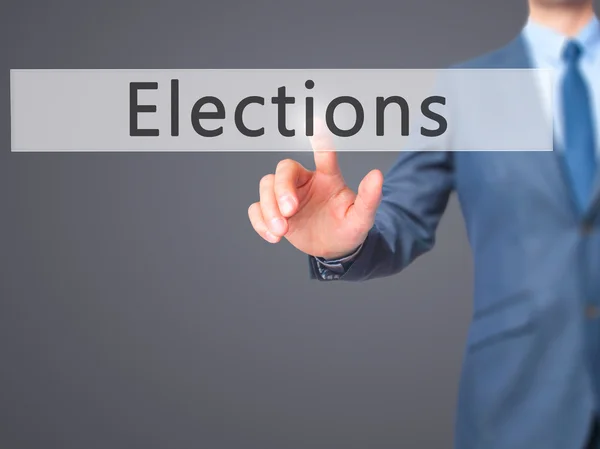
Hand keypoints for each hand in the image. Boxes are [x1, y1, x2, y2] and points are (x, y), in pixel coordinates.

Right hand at [248, 122, 382, 258]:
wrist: (334, 250)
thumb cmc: (348, 228)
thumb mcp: (362, 218)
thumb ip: (369, 198)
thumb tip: (377, 175)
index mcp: (327, 178)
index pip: (323, 154)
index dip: (320, 138)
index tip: (317, 122)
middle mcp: (304, 182)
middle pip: (284, 170)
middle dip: (282, 190)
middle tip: (289, 212)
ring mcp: (286, 196)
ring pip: (266, 186)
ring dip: (269, 209)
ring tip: (281, 231)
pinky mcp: (273, 212)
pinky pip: (256, 208)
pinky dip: (260, 221)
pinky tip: (273, 236)